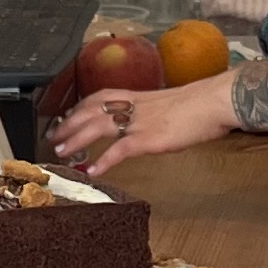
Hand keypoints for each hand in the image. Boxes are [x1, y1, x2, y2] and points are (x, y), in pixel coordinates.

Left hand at [50, 71, 235, 173]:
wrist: (214, 102)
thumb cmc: (199, 105)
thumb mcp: (168, 104)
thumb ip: (152, 112)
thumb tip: (149, 122)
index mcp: (137, 96)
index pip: (98, 98)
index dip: (79, 108)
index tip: (66, 117)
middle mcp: (133, 106)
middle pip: (90, 111)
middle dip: (69, 124)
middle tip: (54, 138)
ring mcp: (139, 122)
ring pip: (97, 127)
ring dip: (76, 139)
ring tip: (62, 153)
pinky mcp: (148, 138)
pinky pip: (119, 150)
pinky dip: (103, 160)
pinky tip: (93, 171)